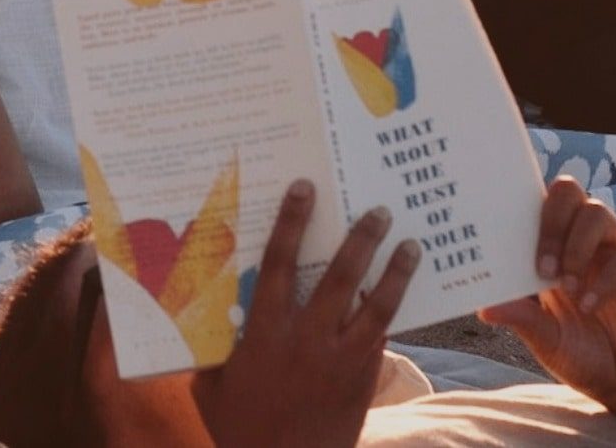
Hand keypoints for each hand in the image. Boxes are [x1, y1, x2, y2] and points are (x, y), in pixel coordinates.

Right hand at [191, 180, 421, 447]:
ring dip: (394, 272)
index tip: (305, 190)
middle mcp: (307, 338)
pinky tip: (400, 292)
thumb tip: (204, 310)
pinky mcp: (362, 378)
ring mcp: (341, 359)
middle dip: (359, 239)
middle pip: (339, 276)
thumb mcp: (211, 382)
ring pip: (376, 306)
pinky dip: (391, 311)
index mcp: (265, 331)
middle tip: (375, 209)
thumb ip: (215, 344)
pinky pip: (381, 336)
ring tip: (411, 243)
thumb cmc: (238, 426)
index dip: (291, 222)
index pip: (278, 263)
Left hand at [477, 177, 615, 421]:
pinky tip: (590, 305)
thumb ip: (520, 319)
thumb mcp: (544, 338)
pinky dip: (605, 279)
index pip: (534, 202)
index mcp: (552, 247)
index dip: (516, 198)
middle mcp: (583, 240)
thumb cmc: (583, 353)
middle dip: (549, 220)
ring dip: (575, 246)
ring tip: (566, 286)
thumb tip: (482, 309)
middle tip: (541, 266)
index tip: (495, 216)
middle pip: (566, 192)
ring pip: (596, 211)